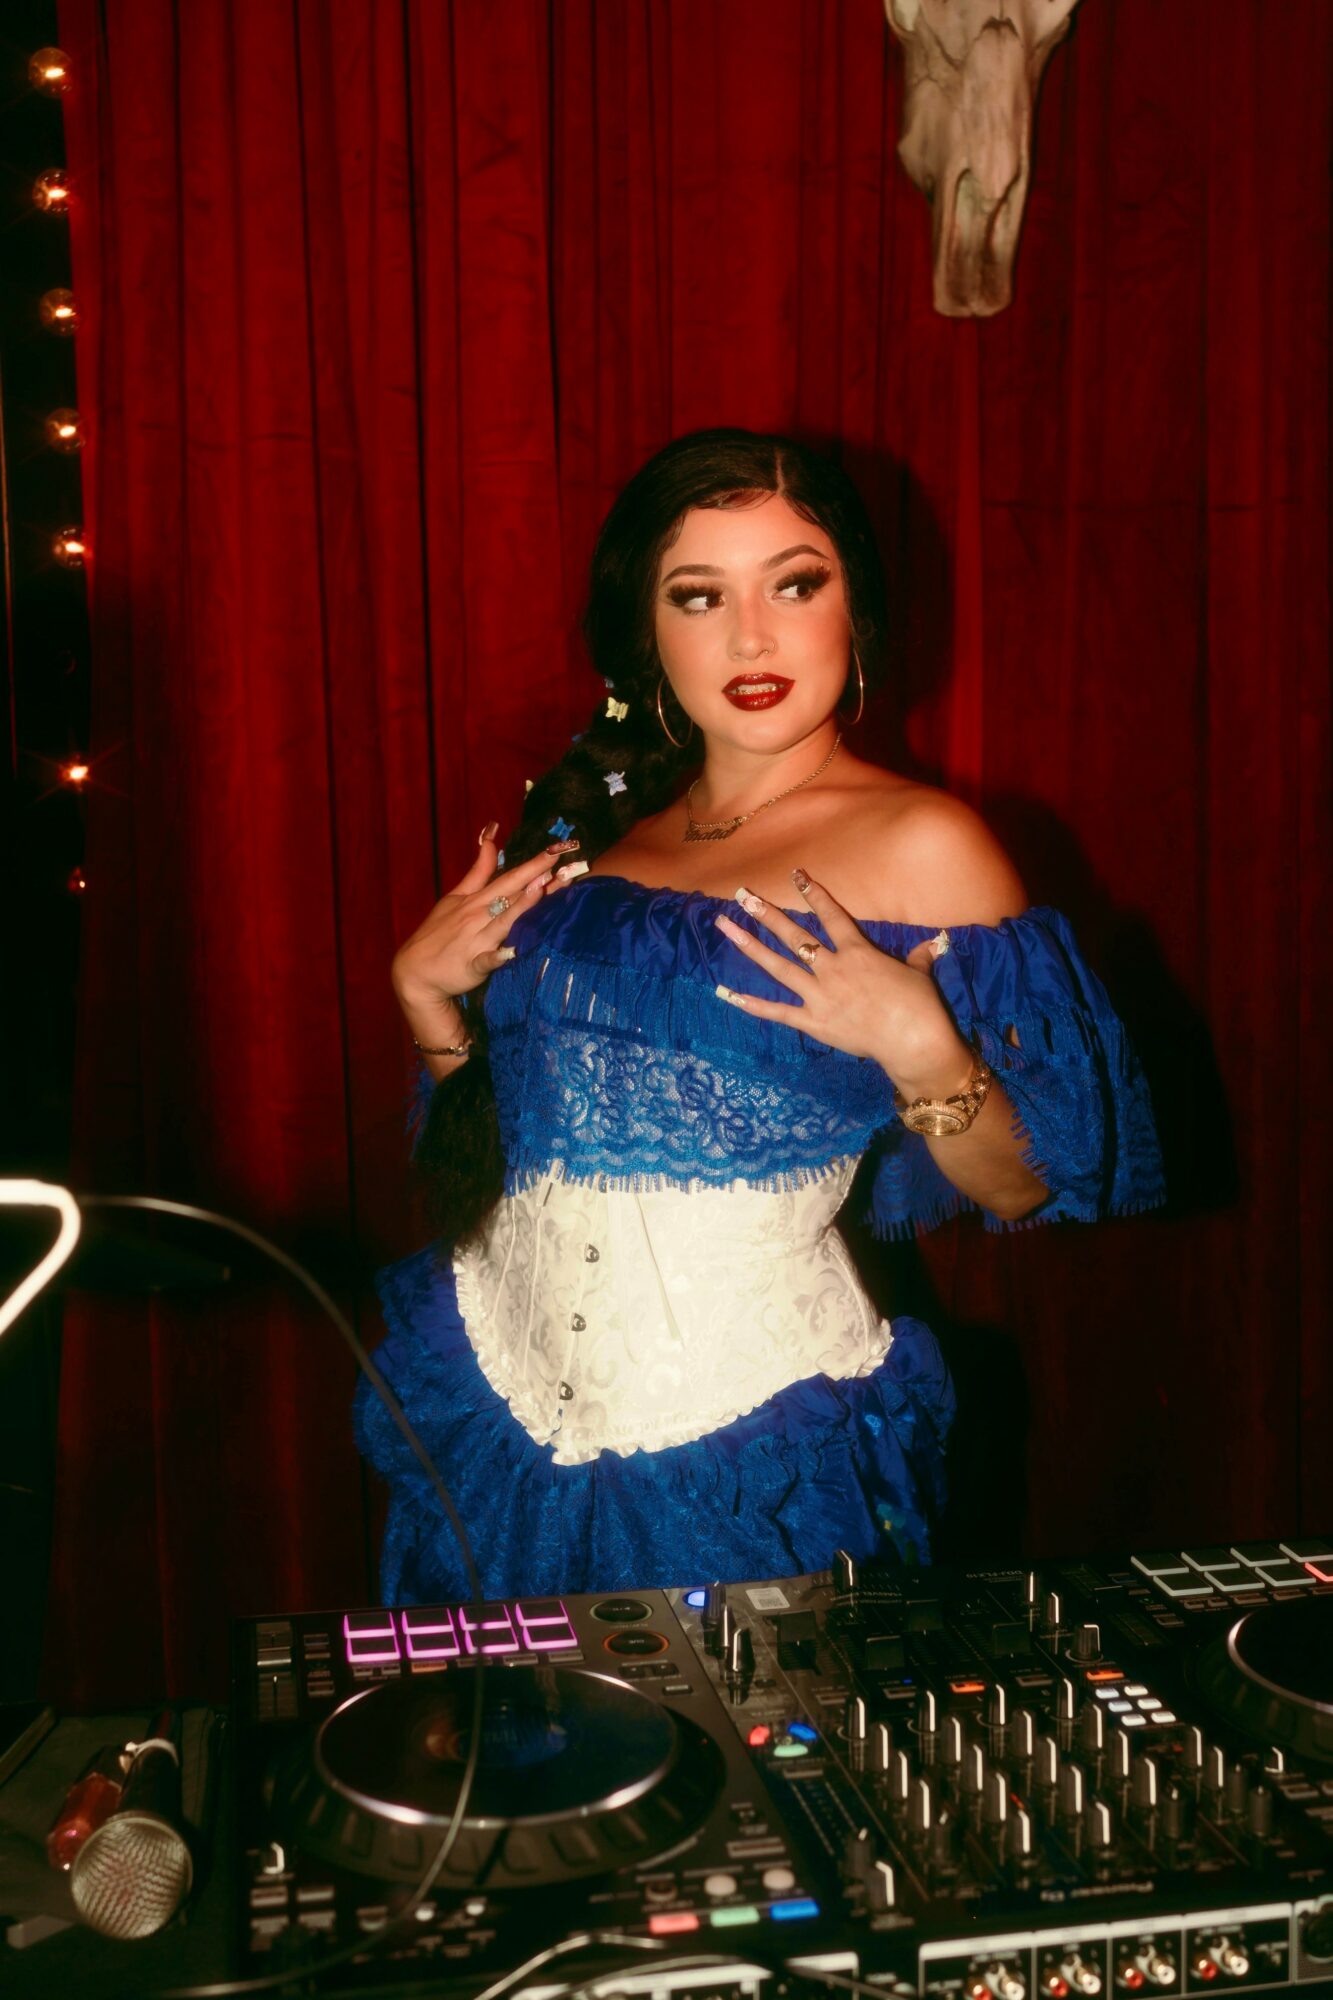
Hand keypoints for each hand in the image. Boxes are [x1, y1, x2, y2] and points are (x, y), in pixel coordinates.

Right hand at [391, 825, 579, 1011]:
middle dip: (536, 875)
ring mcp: (476, 940)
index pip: (508, 878)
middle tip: (563, 860)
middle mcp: (479, 915)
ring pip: (504, 921)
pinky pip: (487, 960)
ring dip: (523, 905)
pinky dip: (498, 956)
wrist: (414, 971)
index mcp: (477, 899)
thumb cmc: (438, 932)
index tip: (555, 849)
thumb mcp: (455, 896)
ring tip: (544, 888)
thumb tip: (491, 836)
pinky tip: (512, 952)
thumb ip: (478, 870)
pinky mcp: (473, 965)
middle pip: (511, 893)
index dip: (532, 864)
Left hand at [712, 871, 972, 1097]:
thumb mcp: (920, 974)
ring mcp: (819, 995)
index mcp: (858, 952)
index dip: (814, 893)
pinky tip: (724, 992)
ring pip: (777, 966)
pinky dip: (749, 1003)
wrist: (914, 1041)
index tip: (796, 874)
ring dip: (749, 945)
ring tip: (725, 927)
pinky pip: (776, 1011)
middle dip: (766, 913)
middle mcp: (832, 968)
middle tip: (742, 895)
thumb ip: (920, 955)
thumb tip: (936, 942)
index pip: (831, 915)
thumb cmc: (920, 1006)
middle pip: (794, 935)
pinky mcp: (812, 1022)